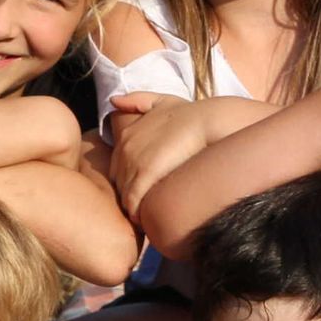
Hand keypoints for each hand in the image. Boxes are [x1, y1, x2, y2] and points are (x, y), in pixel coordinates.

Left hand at [108, 94, 215, 217]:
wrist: (207, 121)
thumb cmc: (189, 113)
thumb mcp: (161, 101)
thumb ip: (137, 100)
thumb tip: (114, 100)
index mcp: (126, 136)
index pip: (116, 167)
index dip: (127, 181)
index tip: (139, 191)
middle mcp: (125, 148)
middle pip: (118, 182)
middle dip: (128, 195)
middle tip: (141, 209)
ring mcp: (133, 160)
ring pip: (124, 193)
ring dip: (133, 207)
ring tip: (144, 219)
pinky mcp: (146, 173)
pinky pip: (133, 199)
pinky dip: (136, 211)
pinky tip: (145, 220)